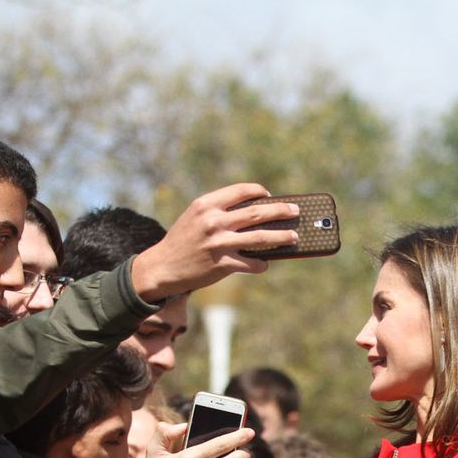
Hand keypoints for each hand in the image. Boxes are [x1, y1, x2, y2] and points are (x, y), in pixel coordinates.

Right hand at [129, 183, 299, 300]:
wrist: (163, 266)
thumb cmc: (183, 240)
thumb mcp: (196, 216)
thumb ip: (220, 211)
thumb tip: (256, 213)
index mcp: (207, 204)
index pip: (242, 191)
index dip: (260, 192)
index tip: (269, 195)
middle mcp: (214, 221)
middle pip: (258, 213)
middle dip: (281, 211)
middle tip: (295, 211)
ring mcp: (219, 244)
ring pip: (261, 238)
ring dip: (282, 237)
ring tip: (294, 237)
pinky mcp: (222, 265)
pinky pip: (252, 263)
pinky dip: (262, 264)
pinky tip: (265, 263)